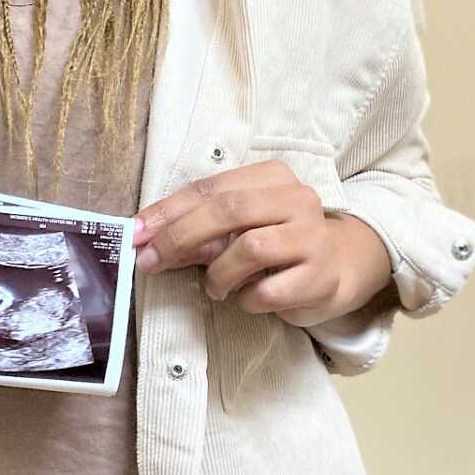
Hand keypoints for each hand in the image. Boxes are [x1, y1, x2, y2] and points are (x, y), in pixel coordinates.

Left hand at [133, 160, 391, 326]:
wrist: (338, 266)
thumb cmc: (277, 241)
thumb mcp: (239, 226)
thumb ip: (200, 228)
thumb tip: (149, 241)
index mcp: (273, 176)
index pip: (211, 187)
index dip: (169, 210)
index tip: (136, 232)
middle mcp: (297, 199)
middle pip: (228, 210)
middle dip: (181, 236)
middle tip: (152, 261)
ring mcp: (312, 236)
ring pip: (249, 248)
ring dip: (219, 274)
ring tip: (215, 287)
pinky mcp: (320, 276)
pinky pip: (268, 290)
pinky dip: (247, 298)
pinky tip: (247, 297)